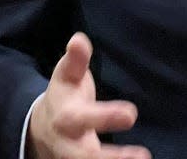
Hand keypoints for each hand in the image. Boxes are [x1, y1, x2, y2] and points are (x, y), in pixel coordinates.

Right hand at [28, 32, 150, 158]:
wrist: (41, 129)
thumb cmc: (64, 95)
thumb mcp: (66, 76)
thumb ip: (75, 60)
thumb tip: (79, 39)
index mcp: (67, 117)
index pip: (84, 118)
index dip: (107, 117)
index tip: (132, 114)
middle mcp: (70, 145)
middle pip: (87, 156)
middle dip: (112, 158)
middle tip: (143, 155)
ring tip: (144, 158)